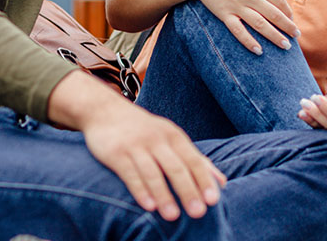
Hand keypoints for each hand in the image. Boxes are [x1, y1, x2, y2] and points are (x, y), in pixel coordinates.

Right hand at [49, 72, 225, 220]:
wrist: (105, 110)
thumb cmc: (144, 131)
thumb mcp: (171, 139)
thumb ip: (195, 160)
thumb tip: (222, 183)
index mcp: (174, 137)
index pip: (194, 160)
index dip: (204, 180)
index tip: (213, 201)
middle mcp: (157, 139)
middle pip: (176, 167)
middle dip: (188, 191)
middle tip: (199, 213)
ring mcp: (136, 145)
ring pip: (153, 172)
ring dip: (164, 195)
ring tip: (173, 216)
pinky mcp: (116, 153)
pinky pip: (130, 173)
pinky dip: (140, 190)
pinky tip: (148, 206)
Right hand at [185, 0, 297, 53]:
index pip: (279, 1)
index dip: (288, 13)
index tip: (292, 21)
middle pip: (274, 15)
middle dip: (287, 27)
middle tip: (296, 36)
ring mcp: (237, 6)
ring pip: (260, 25)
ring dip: (275, 36)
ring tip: (286, 46)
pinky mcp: (224, 14)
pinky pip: (238, 31)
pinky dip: (249, 41)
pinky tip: (258, 50)